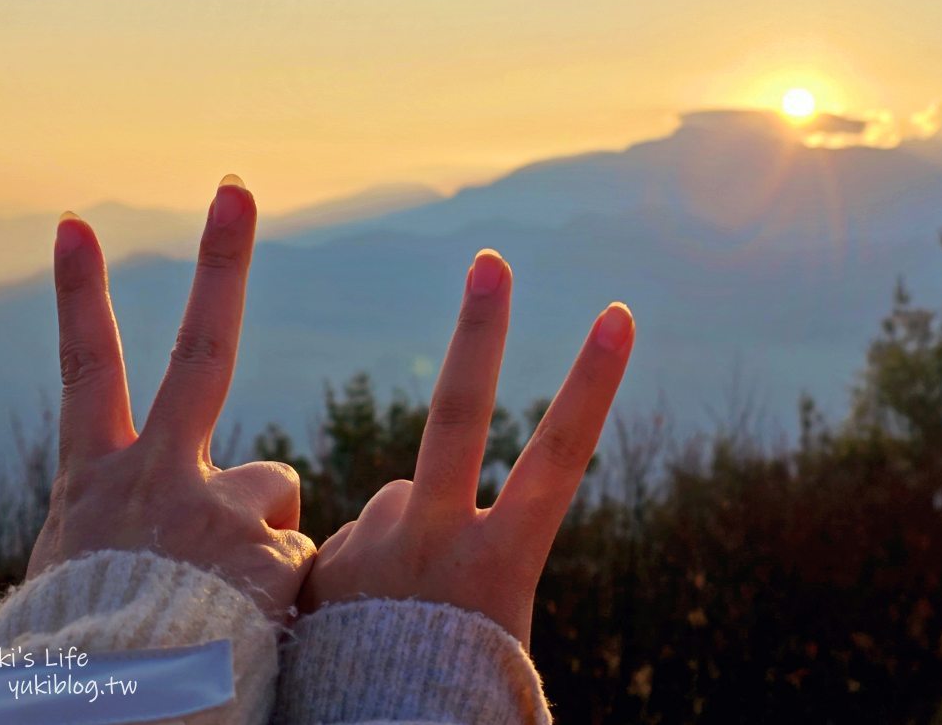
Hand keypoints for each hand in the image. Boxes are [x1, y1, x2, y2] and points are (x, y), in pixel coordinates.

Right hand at [27, 174, 314, 621]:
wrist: (114, 715)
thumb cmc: (100, 655)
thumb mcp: (97, 570)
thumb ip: (148, 513)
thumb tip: (206, 504)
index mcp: (98, 483)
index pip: (87, 370)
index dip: (79, 294)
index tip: (75, 225)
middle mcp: (157, 479)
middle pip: (198, 350)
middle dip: (220, 260)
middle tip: (236, 187)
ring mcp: (217, 510)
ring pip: (272, 489)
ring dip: (263, 533)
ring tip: (228, 599)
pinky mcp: (273, 554)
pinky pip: (301, 558)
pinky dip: (288, 590)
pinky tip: (257, 628)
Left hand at [298, 249, 633, 646]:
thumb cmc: (450, 694)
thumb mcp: (492, 627)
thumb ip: (474, 550)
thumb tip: (438, 506)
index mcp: (501, 564)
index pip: (560, 458)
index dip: (593, 383)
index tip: (619, 314)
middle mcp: (439, 543)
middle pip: (461, 417)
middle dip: (481, 333)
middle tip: (490, 260)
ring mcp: (376, 550)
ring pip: (398, 502)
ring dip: (404, 538)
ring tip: (402, 613)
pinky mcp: (322, 566)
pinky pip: (344, 542)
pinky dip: (357, 566)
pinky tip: (351, 620)